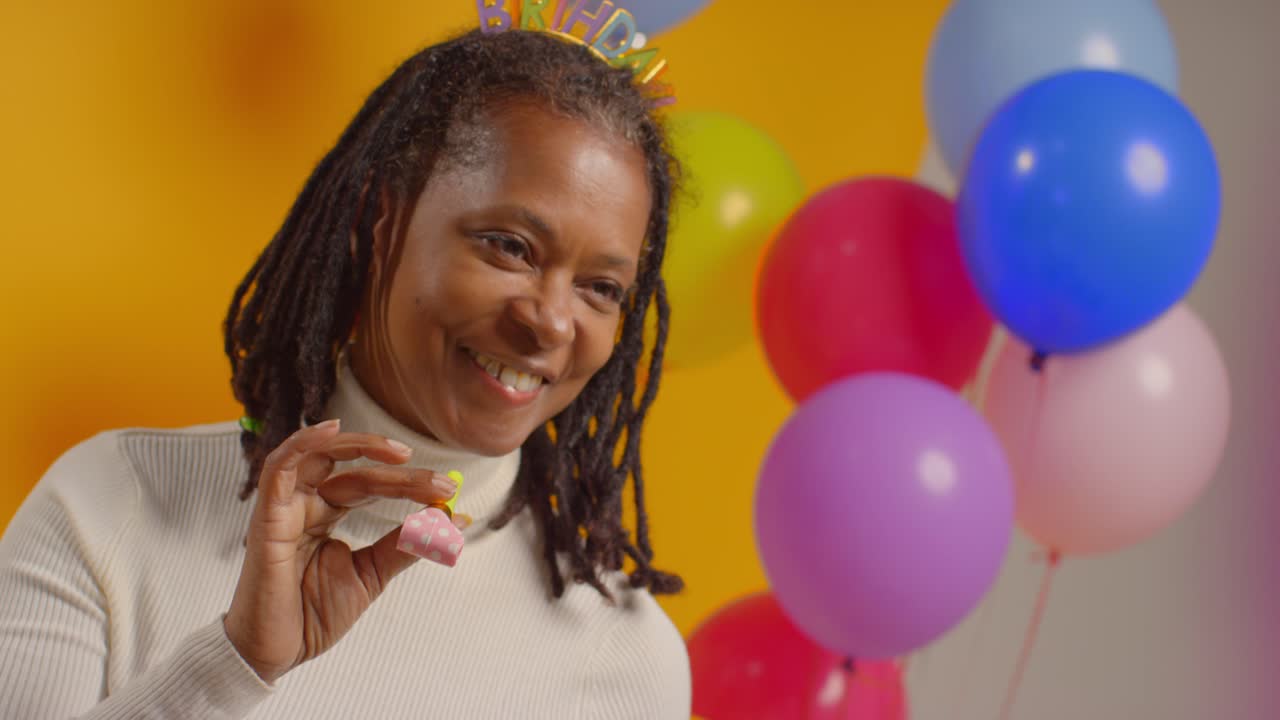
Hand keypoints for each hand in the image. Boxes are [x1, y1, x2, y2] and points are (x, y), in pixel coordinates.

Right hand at [224, 419, 459, 682]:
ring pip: (322, 459)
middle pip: (355, 472)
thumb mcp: (372, 574)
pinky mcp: (266, 518)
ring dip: (362, 449)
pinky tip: (331, 429)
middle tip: (442, 485)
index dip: (409, 484)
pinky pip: (277, 468)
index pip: (370, 484)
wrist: (279, 653)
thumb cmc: (313, 615)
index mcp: (326, 514)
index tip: (449, 493)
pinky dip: (302, 443)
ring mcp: (285, 508)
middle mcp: (306, 504)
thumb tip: (452, 519)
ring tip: (401, 453)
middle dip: (402, 476)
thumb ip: (406, 544)